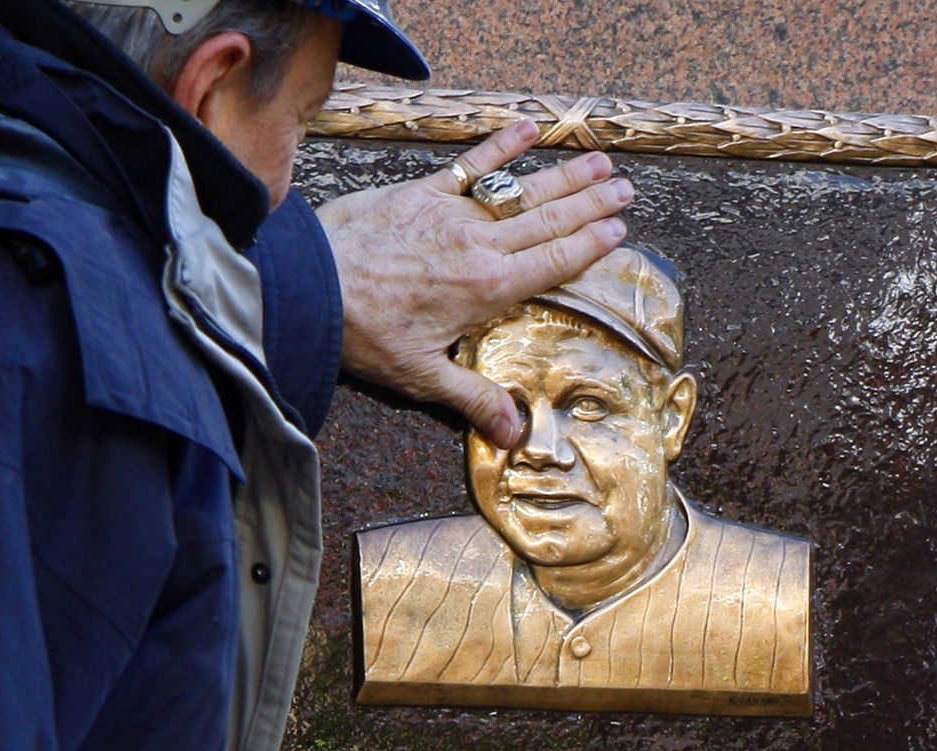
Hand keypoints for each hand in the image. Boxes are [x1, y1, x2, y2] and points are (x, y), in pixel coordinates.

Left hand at [316, 120, 631, 447]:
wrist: (310, 284)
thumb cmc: (363, 334)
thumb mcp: (422, 376)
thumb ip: (474, 399)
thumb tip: (516, 435)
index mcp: (487, 290)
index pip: (552, 263)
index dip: (588, 246)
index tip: (618, 231)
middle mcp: (479, 245)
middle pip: (548, 221)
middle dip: (591, 205)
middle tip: (626, 189)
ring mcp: (452, 212)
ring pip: (521, 191)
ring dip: (563, 176)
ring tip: (601, 161)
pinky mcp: (421, 191)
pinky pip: (470, 164)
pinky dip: (500, 146)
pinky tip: (528, 128)